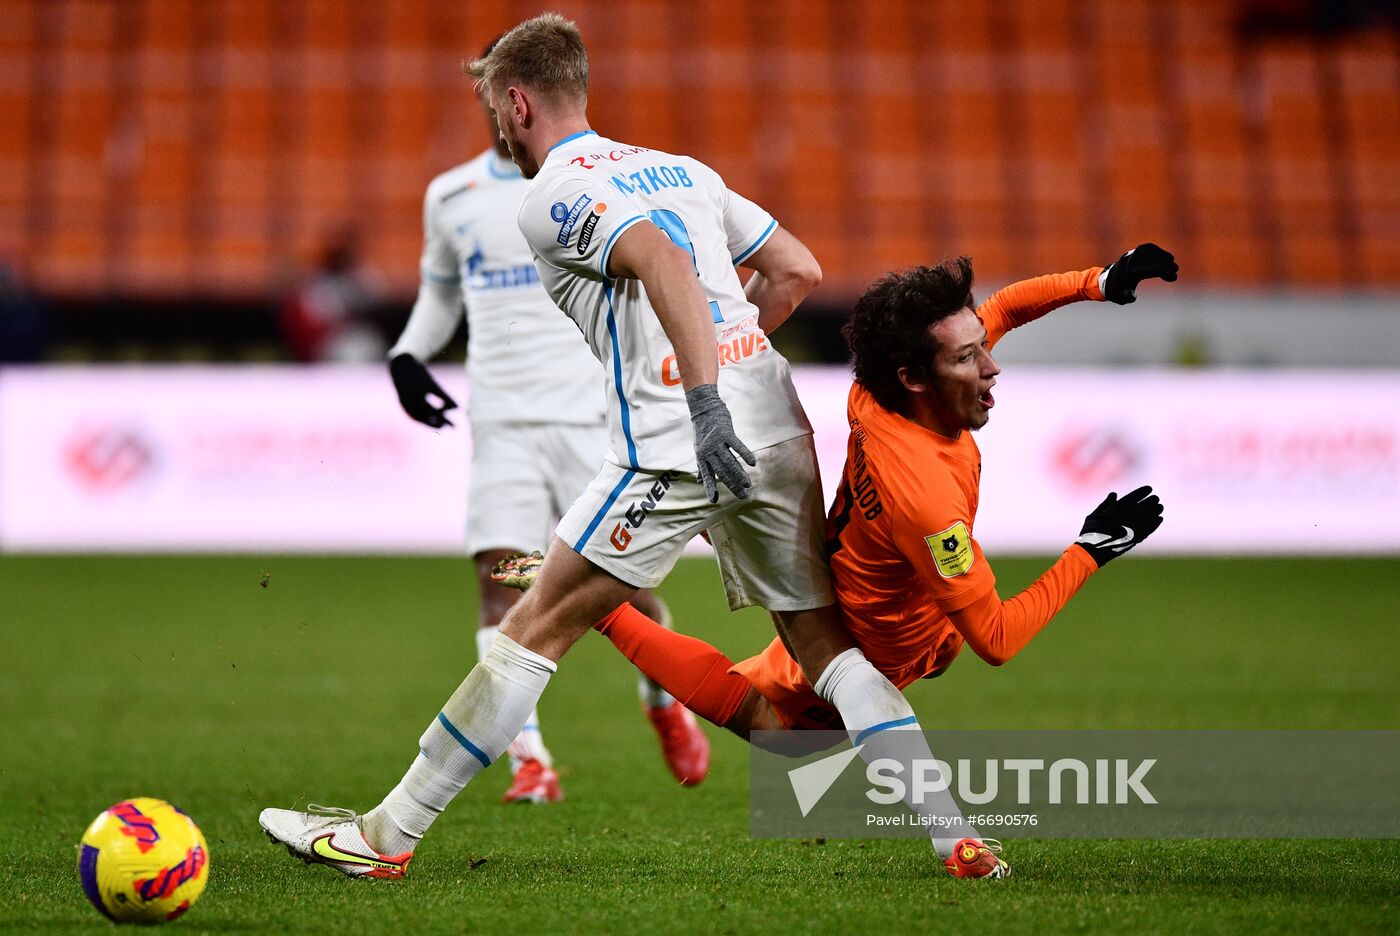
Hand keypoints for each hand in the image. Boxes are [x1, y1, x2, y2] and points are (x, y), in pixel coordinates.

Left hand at [388, 353, 457, 427]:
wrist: (401, 361)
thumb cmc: (406, 380)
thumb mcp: (410, 393)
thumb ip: (419, 405)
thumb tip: (432, 415)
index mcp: (405, 404)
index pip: (419, 418)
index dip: (431, 423)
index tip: (443, 427)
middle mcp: (410, 401)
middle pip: (427, 415)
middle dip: (441, 422)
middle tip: (454, 427)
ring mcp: (419, 392)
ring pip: (434, 408)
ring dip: (445, 413)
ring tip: (455, 414)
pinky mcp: (428, 382)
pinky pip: (441, 396)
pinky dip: (449, 402)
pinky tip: (457, 406)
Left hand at [685, 384, 755, 501]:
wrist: (704, 409)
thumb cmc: (702, 431)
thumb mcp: (699, 449)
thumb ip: (701, 466)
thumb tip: (699, 482)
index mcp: (702, 457)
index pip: (707, 475)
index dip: (710, 487)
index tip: (714, 501)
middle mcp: (708, 451)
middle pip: (722, 471)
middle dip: (732, 485)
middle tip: (743, 496)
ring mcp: (717, 442)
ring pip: (729, 461)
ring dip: (739, 474)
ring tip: (747, 484)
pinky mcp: (726, 433)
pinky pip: (737, 446)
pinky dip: (744, 454)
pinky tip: (752, 463)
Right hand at [1075, 485, 1164, 566]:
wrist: (1093, 550)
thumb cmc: (1091, 531)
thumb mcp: (1094, 515)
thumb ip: (1106, 504)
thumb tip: (1114, 494)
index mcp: (1114, 510)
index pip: (1132, 498)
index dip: (1142, 492)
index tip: (1149, 489)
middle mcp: (1125, 518)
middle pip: (1143, 506)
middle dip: (1151, 501)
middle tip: (1156, 498)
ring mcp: (1131, 528)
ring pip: (1148, 517)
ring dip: (1155, 511)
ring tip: (1160, 507)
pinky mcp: (1135, 538)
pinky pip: (1149, 529)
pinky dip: (1155, 523)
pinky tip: (1159, 518)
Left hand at [1102, 244, 1177, 303]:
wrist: (1111, 279)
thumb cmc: (1119, 291)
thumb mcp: (1121, 298)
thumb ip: (1127, 297)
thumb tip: (1131, 295)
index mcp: (1127, 274)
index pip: (1144, 270)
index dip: (1158, 270)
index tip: (1171, 273)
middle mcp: (1130, 261)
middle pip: (1151, 262)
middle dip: (1166, 266)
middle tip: (1176, 272)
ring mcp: (1134, 253)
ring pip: (1152, 253)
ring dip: (1165, 259)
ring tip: (1174, 267)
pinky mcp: (1138, 249)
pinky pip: (1151, 248)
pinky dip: (1161, 253)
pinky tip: (1169, 259)